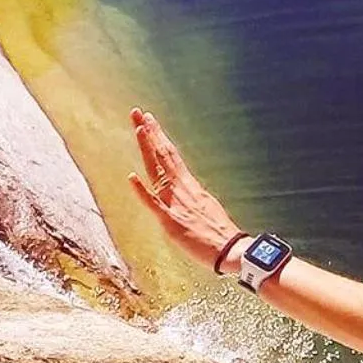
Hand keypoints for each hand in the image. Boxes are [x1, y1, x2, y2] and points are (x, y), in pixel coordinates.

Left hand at [126, 108, 242, 270]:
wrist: (231, 250)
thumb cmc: (219, 233)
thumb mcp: (206, 207)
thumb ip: (192, 197)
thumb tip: (185, 189)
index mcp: (190, 186)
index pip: (171, 155)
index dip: (158, 137)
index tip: (149, 120)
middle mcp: (183, 189)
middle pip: (164, 156)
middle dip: (150, 134)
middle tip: (139, 113)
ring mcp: (177, 203)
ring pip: (159, 171)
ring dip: (148, 149)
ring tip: (139, 129)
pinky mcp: (172, 222)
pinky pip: (154, 205)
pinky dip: (142, 191)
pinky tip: (132, 177)